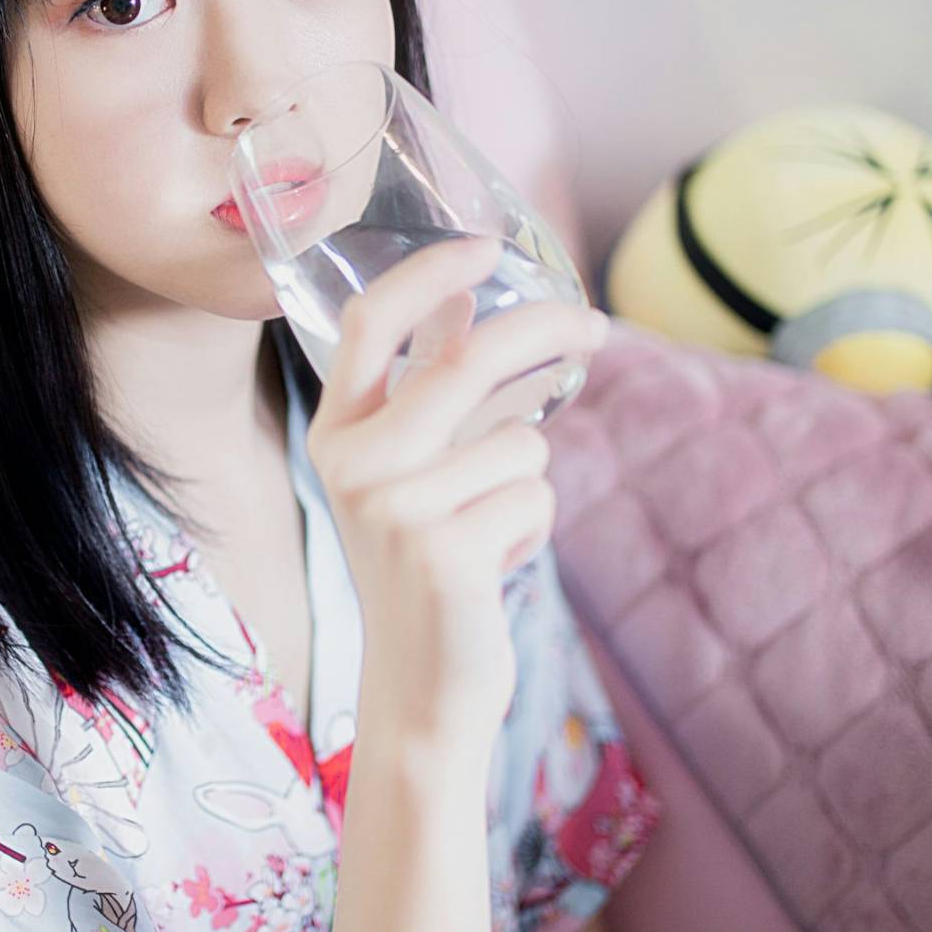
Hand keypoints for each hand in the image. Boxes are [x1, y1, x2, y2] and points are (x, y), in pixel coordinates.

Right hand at [311, 233, 604, 748]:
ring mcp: (395, 506)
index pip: (372, 323)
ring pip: (519, 437)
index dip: (430, 272)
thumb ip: (431, 391)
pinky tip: (496, 564)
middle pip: (467, 358)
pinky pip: (535, 492)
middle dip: (545, 330)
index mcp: (337, 434)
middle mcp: (354, 463)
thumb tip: (467, 302)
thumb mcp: (415, 471)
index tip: (487, 246)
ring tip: (492, 527)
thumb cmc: (428, 567)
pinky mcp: (444, 548)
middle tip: (593, 327)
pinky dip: (535, 525)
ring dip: (530, 477)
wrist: (422, 686)